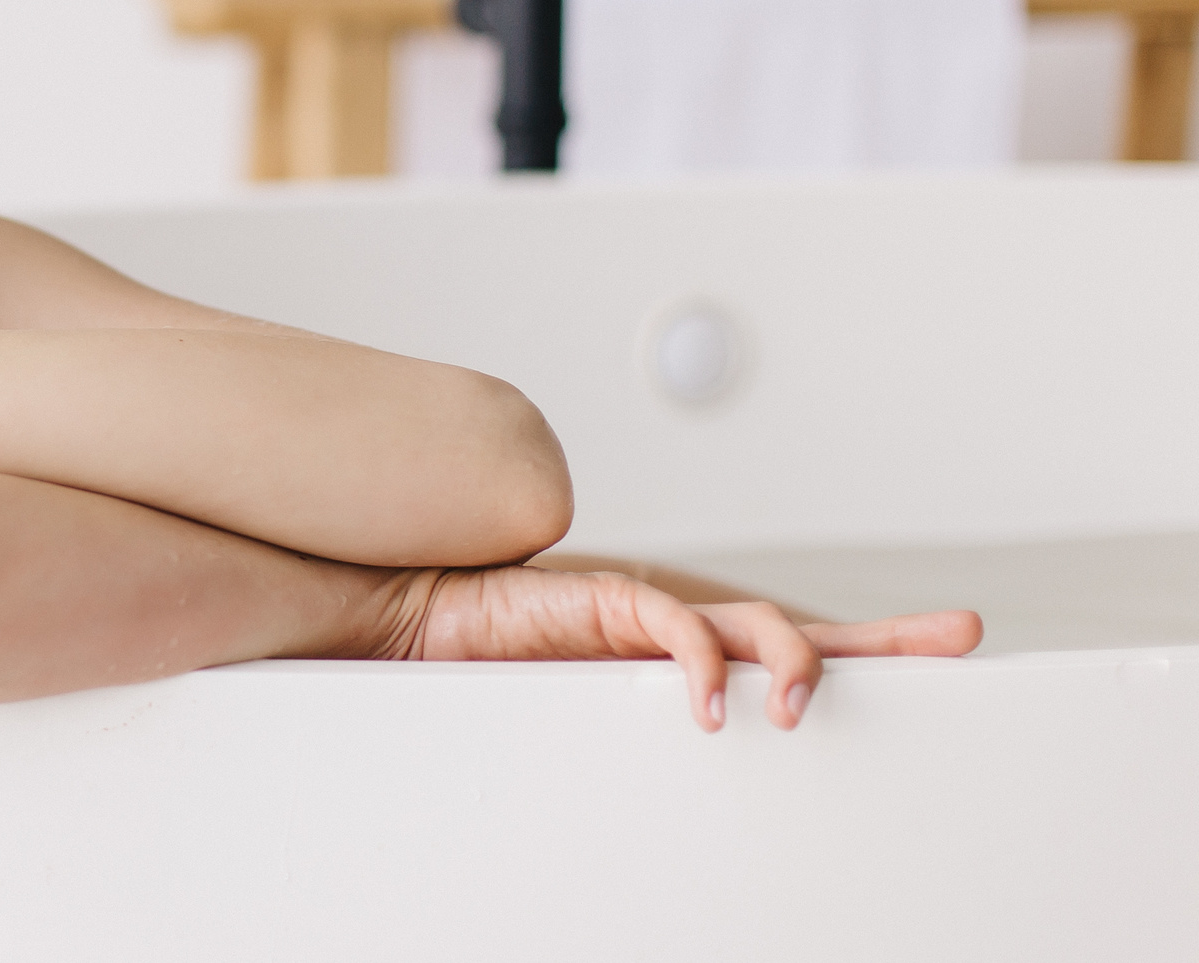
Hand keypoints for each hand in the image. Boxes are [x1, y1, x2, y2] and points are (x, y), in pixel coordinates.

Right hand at [407, 565, 982, 731]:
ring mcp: (654, 614)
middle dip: (885, 638)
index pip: (799, 650)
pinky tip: (708, 707)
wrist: (431, 631)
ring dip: (792, 664)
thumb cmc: (507, 678)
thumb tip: (709, 782)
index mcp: (692, 660)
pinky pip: (676, 627)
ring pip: (756, 624)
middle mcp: (687, 632)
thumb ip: (652, 744)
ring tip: (797, 712)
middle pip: (808, 630)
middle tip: (952, 639)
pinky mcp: (610, 602)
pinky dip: (701, 667)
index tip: (951, 641)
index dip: (878, 647)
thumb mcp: (601, 728)